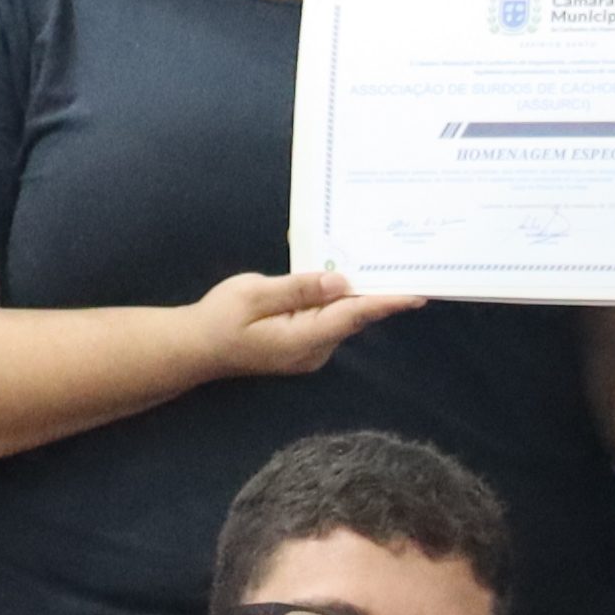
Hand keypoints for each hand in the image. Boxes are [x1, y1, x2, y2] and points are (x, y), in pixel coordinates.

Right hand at [194, 268, 434, 379]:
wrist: (196, 348)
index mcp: (303, 339)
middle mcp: (315, 351)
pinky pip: (329, 320)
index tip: (418, 293)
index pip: (354, 316)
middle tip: (405, 263)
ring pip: (343, 318)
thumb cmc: (219, 319)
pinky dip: (338, 300)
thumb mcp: (255, 294)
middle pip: (353, 317)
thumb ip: (299, 288)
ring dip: (357, 293)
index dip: (387, 302)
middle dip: (377, 291)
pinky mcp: (304, 346)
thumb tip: (341, 282)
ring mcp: (310, 352)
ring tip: (382, 263)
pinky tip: (345, 278)